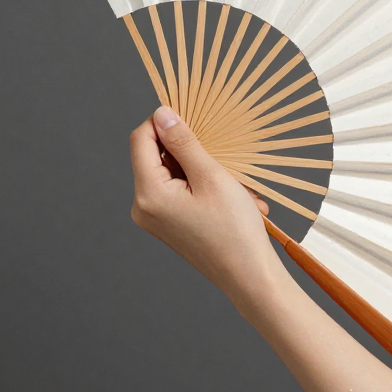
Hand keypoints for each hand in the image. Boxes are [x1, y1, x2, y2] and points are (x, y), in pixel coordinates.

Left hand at [129, 107, 287, 311]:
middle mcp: (143, 207)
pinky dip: (207, 187)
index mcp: (148, 194)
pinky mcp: (169, 224)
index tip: (194, 119)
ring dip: (205, 170)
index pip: (142, 139)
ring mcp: (155, 218)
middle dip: (192, 151)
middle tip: (225, 159)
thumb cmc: (234, 230)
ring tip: (238, 187)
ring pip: (174, 173)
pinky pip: (181, 191)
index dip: (164, 122)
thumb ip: (184, 143)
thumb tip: (162, 113)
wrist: (249, 278)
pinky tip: (236, 199)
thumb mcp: (211, 176)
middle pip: (157, 156)